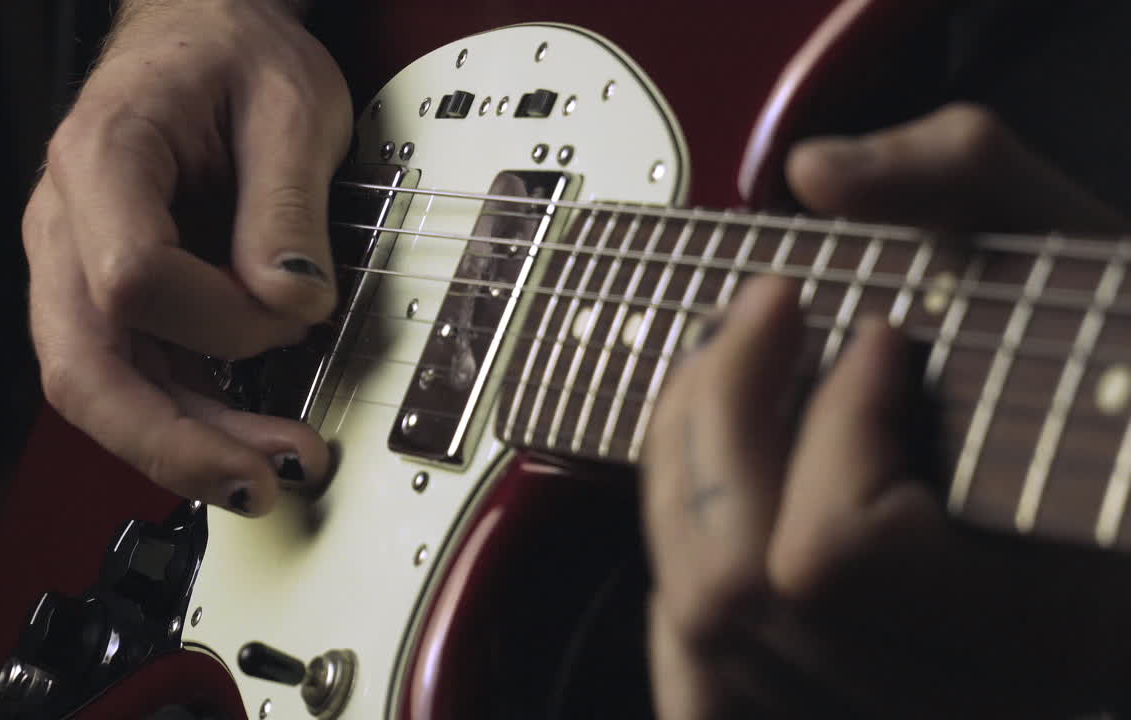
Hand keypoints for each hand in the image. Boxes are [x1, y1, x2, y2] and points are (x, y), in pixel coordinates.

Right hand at [23, 0, 350, 514]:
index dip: (222, 317)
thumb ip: (288, 203)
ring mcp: (79, 269)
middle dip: (173, 440)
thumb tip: (293, 302)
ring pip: (103, 391)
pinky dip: (188, 422)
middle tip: (257, 482)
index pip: (131, 276)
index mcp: (102, 158)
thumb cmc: (234, 57)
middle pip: (84, 366)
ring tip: (266, 478)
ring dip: (184, 447)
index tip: (296, 309)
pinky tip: (243, 444)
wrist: (201, 39)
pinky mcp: (112, 300)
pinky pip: (135, 378)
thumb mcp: (290, 105)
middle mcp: (69, 224)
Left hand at [642, 104, 1130, 717]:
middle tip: (761, 312)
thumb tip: (817, 170)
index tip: (882, 331)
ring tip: (725, 378)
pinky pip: (701, 685)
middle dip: (716, 418)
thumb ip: (964, 179)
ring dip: (679, 474)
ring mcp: (888, 714)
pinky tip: (716, 491)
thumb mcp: (1081, 267)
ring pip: (703, 629)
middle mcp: (951, 698)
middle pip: (736, 592)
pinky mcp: (841, 709)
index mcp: (1037, 620)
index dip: (835, 426)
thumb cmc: (1129, 381)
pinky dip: (683, 571)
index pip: (834, 553)